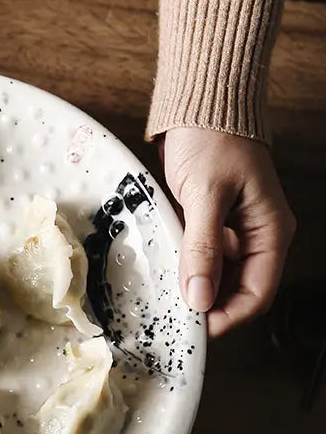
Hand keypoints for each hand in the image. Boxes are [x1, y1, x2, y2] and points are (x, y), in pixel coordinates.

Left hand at [161, 127, 295, 336]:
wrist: (197, 105)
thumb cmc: (211, 140)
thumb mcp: (206, 195)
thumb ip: (203, 248)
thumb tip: (199, 298)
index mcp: (270, 233)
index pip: (257, 294)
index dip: (228, 317)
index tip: (195, 329)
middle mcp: (254, 238)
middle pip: (235, 292)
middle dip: (208, 308)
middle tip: (172, 318)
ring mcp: (230, 233)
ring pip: (214, 279)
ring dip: (193, 291)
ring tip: (164, 298)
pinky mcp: (207, 226)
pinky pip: (198, 260)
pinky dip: (183, 270)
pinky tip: (162, 273)